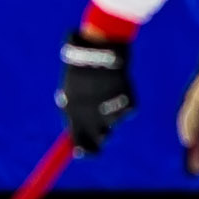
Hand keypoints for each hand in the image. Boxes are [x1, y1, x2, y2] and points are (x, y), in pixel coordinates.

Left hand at [57, 32, 133, 155]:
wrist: (99, 46)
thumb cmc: (80, 64)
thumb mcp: (70, 88)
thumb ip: (72, 107)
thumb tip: (72, 126)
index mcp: (72, 113)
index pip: (78, 143)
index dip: (83, 150)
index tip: (82, 153)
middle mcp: (91, 117)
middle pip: (101, 139)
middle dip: (102, 134)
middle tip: (103, 123)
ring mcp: (110, 111)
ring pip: (114, 122)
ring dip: (111, 112)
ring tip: (106, 89)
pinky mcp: (127, 104)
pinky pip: (127, 109)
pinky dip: (124, 99)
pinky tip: (118, 83)